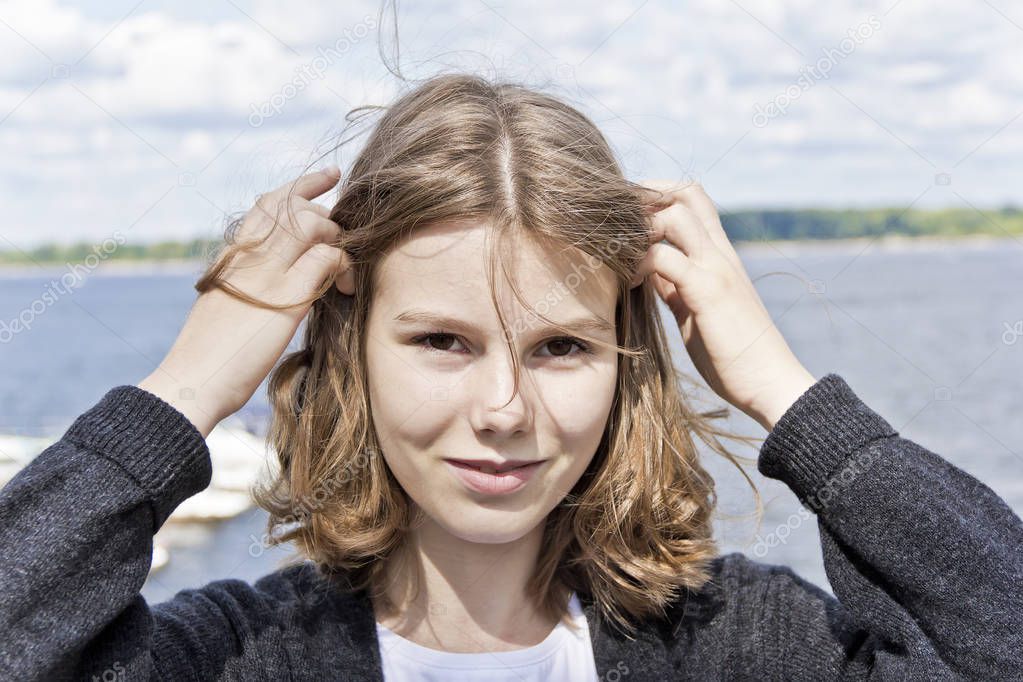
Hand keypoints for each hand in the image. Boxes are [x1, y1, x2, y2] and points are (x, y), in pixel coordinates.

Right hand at [137, 167, 355, 437]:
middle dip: (327, 214)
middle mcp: (248, 255)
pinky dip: (342, 266)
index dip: (302, 185)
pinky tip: (342, 288)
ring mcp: (266, 272)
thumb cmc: (211, 355)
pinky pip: (325, 259)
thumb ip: (249, 284)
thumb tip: (276, 282)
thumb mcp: (227, 306)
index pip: (268, 204)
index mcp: (232, 256)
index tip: (330, 176)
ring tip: (341, 271)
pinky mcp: (286, 298)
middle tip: (341, 239)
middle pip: (294, 205)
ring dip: (336, 240)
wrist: (193, 380)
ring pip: (312, 223)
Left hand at [632, 180, 814, 431]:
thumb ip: (674, 285)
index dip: (656, 197)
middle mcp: (720, 253)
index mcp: (719, 255)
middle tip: (616, 230)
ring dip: (640, 226)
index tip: (627, 220)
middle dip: (643, 198)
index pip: (691, 198)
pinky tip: (630, 283)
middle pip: (683, 192)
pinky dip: (639, 262)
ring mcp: (716, 268)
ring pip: (674, 213)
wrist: (770, 384)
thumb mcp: (696, 310)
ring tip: (621, 257)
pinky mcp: (708, 291)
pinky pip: (665, 257)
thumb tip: (648, 271)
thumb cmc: (733, 354)